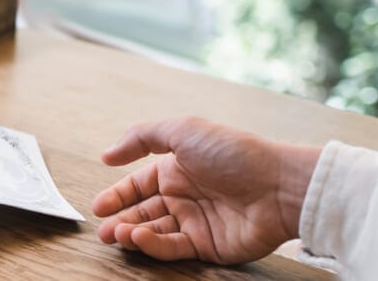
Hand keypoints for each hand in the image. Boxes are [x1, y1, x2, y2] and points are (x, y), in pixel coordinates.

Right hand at [92, 117, 319, 263]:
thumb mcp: (183, 130)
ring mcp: (195, 222)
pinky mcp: (207, 246)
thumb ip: (141, 138)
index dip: (116, 196)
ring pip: (154, 232)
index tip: (98, 207)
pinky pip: (173, 247)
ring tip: (117, 234)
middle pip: (142, 212)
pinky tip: (140, 237)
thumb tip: (106, 155)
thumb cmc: (234, 153)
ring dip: (132, 234)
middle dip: (119, 221)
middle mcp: (184, 196)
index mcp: (177, 169)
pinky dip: (153, 244)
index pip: (137, 186)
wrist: (279, 186)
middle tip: (102, 230)